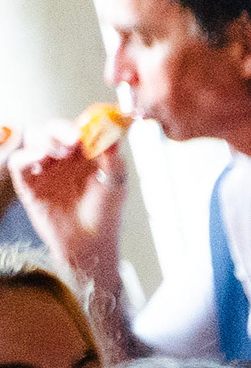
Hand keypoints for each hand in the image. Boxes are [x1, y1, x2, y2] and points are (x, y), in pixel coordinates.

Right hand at [9, 124, 126, 270]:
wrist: (90, 242)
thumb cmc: (105, 214)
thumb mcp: (115, 183)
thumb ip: (112, 158)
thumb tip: (112, 133)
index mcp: (84, 154)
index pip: (76, 128)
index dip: (80, 125)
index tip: (88, 129)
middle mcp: (62, 158)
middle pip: (51, 130)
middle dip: (60, 131)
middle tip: (73, 141)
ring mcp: (44, 169)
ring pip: (33, 140)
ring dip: (45, 141)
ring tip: (59, 153)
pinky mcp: (29, 184)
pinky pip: (19, 163)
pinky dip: (27, 156)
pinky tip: (40, 159)